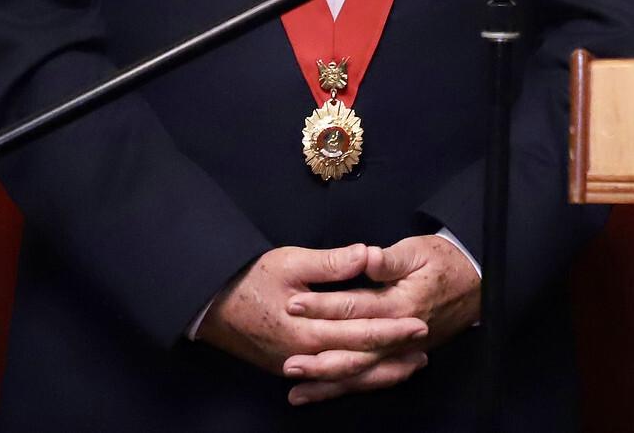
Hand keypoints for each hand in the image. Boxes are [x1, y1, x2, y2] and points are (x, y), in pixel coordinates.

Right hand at [195, 244, 428, 400]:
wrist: (210, 304)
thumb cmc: (250, 279)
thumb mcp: (290, 262)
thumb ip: (331, 263)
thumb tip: (366, 254)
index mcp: (307, 331)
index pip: (359, 334)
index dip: (391, 331)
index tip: (420, 324)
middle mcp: (303, 355)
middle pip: (357, 362)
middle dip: (392, 357)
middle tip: (423, 350)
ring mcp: (294, 365)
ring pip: (344, 376)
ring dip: (378, 374)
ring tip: (409, 367)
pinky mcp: (287, 366)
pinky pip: (327, 378)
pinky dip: (352, 379)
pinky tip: (370, 375)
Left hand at [278, 235, 480, 405]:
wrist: (478, 285)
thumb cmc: (446, 263)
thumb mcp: (419, 250)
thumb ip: (389, 259)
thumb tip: (365, 257)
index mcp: (400, 305)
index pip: (354, 308)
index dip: (322, 307)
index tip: (292, 305)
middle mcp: (399, 335)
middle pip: (354, 352)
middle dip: (318, 358)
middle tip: (286, 360)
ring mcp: (402, 352)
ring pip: (361, 374)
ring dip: (328, 383)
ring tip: (296, 389)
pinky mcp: (402, 358)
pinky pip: (372, 379)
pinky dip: (346, 389)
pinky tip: (321, 393)